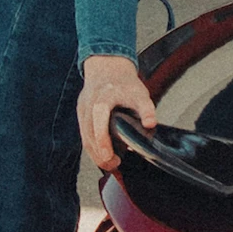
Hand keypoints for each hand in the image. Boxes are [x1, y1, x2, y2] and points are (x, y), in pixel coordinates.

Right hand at [79, 55, 156, 172]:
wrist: (108, 66)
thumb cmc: (124, 81)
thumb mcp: (140, 92)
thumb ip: (146, 109)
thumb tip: (151, 124)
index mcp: (101, 100)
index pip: (98, 124)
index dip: (102, 142)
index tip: (109, 157)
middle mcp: (88, 106)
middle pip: (89, 135)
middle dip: (99, 154)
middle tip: (114, 165)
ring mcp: (82, 110)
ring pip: (85, 138)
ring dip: (95, 154)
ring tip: (111, 164)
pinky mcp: (81, 114)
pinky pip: (84, 134)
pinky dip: (93, 147)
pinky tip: (103, 154)